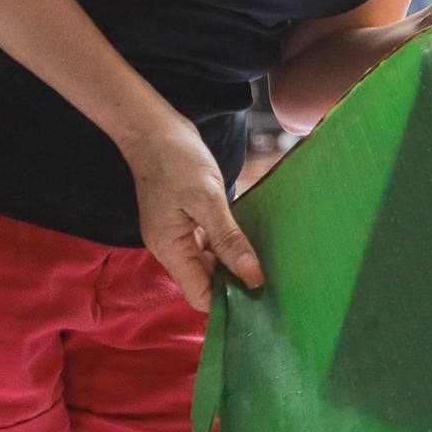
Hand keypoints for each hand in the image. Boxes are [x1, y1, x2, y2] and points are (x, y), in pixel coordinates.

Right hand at [122, 116, 263, 311]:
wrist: (154, 129)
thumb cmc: (177, 161)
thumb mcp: (207, 200)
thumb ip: (229, 240)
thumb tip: (252, 278)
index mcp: (170, 250)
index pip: (199, 295)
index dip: (228, 302)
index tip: (262, 302)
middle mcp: (172, 248)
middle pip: (206, 281)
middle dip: (236, 285)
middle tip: (277, 285)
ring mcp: (180, 234)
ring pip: (211, 262)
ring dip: (236, 264)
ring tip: (272, 266)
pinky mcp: (188, 220)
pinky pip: (212, 242)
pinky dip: (230, 245)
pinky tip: (254, 242)